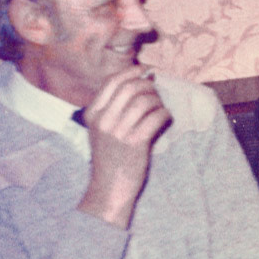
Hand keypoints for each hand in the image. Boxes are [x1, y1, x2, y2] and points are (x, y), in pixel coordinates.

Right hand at [77, 66, 171, 227]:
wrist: (109, 188)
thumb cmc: (110, 157)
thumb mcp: (100, 130)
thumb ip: (111, 108)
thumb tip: (137, 81)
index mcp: (92, 114)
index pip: (112, 82)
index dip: (132, 71)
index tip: (145, 70)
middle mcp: (103, 120)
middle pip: (131, 88)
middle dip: (148, 86)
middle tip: (156, 91)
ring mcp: (119, 132)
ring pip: (145, 101)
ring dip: (158, 101)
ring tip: (160, 107)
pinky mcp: (136, 143)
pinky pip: (156, 117)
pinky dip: (165, 114)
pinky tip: (165, 119)